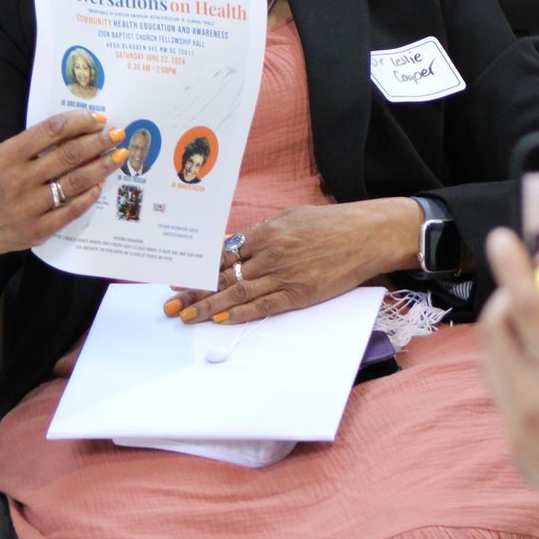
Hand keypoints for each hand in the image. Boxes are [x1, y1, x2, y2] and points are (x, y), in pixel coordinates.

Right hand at [0, 110, 125, 310]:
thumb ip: (31, 145)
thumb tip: (76, 130)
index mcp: (6, 156)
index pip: (51, 131)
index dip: (79, 122)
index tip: (98, 119)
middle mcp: (17, 181)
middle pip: (68, 155)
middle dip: (98, 142)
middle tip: (118, 134)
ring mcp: (28, 208)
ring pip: (75, 182)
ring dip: (101, 166)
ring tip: (118, 156)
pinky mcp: (37, 230)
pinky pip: (72, 210)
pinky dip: (89, 195)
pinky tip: (100, 184)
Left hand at [163, 198, 420, 323]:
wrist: (367, 234)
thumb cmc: (331, 224)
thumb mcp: (292, 218)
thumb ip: (262, 234)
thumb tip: (234, 246)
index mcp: (267, 231)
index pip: (223, 253)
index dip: (199, 268)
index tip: (178, 277)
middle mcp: (271, 252)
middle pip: (224, 275)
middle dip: (194, 290)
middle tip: (170, 304)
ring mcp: (285, 274)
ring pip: (237, 293)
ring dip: (208, 306)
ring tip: (186, 316)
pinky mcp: (300, 293)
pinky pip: (264, 306)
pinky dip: (240, 314)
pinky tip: (221, 319)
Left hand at [478, 227, 538, 534]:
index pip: (528, 310)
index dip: (512, 268)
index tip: (501, 239)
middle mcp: (534, 403)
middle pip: (493, 331)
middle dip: (504, 299)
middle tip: (527, 290)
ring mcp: (519, 429)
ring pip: (490, 364)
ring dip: (503, 336)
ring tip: (532, 328)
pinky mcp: (516, 451)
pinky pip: (501, 396)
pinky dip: (511, 372)